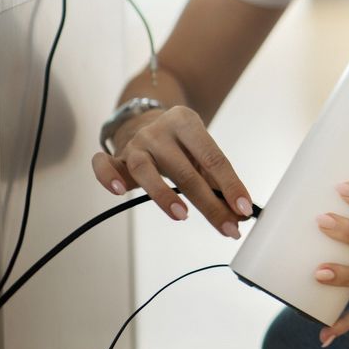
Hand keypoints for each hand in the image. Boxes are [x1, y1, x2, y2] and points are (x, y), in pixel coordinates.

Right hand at [90, 105, 253, 238]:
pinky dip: (108, 177)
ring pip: (144, 169)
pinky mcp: (116, 157)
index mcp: (187, 122)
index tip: (244, 210)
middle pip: (185, 171)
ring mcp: (136, 143)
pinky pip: (104, 165)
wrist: (145, 120)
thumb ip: (217, 181)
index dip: (231, 186)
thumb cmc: (180, 144)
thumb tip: (239, 214)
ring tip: (182, 216)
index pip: (213, 158)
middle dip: (209, 205)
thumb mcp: (202, 152)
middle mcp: (159, 131)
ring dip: (163, 195)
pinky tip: (119, 191)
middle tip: (228, 228)